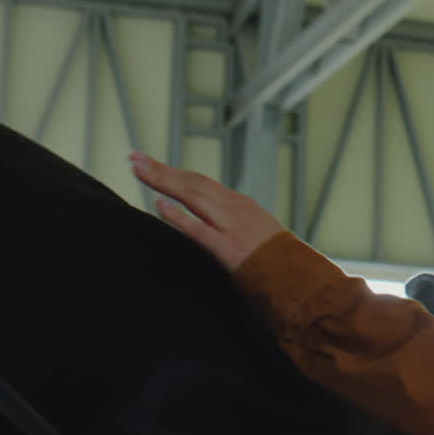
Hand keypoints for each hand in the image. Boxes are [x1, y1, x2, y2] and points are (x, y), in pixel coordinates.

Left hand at [130, 151, 285, 270]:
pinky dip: (178, 215)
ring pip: (194, 196)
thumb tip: (212, 220)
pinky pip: (198, 229)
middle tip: (134, 157)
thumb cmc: (280, 261)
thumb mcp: (259, 232)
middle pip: (193, 183)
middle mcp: (235, 208)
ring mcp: (232, 226)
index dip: (174, 172)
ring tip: (138, 169)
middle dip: (161, 169)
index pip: (201, 183)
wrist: (299, 277)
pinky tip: (159, 203)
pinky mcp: (228, 248)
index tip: (149, 163)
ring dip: (163, 181)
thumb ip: (235, 224)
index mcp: (241, 205)